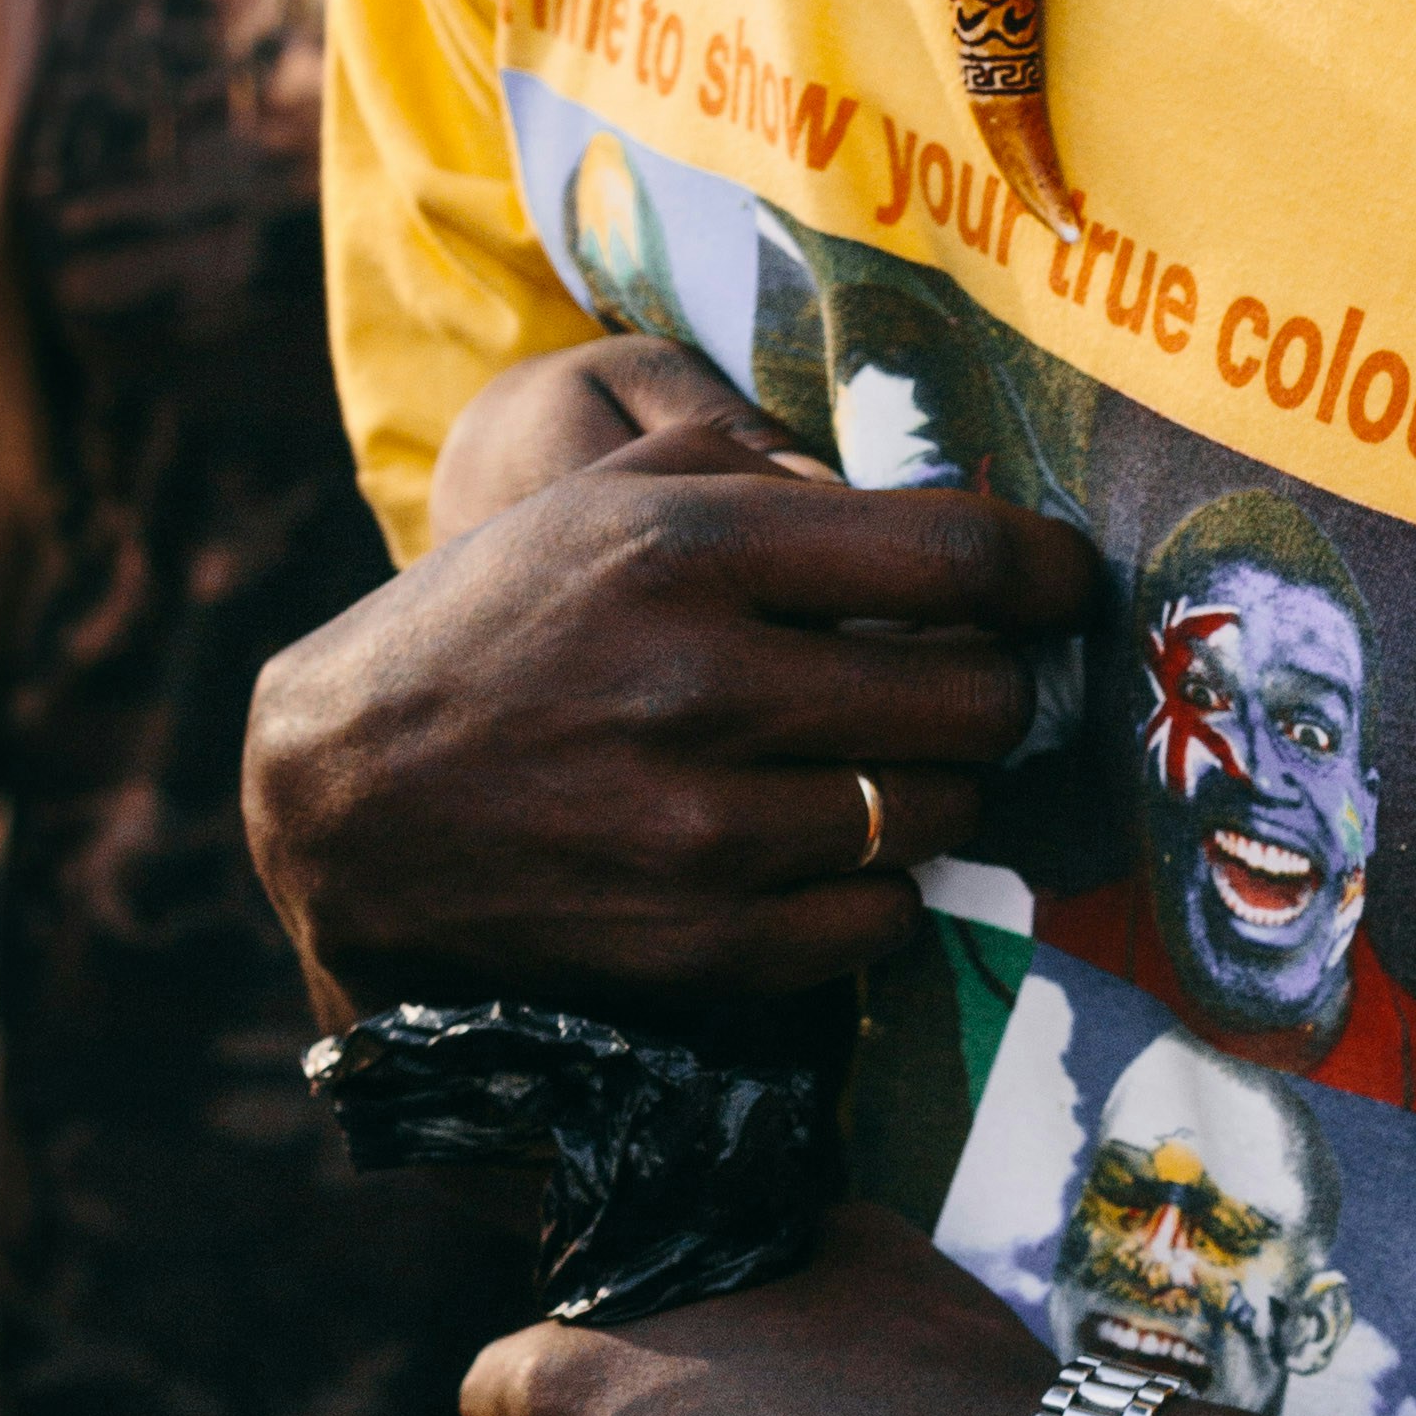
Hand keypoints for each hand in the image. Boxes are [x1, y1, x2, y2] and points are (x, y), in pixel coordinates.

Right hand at [242, 336, 1095, 1012]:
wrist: (346, 797)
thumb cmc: (499, 619)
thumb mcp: (607, 497)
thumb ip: (763, 474)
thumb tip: (928, 499)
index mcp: (689, 548)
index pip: (955, 552)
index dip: (1048, 571)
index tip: (1070, 583)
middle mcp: (703, 682)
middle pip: (974, 693)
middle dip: (996, 686)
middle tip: (971, 682)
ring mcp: (701, 826)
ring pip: (937, 812)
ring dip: (938, 789)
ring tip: (885, 762)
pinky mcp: (696, 942)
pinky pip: (876, 918)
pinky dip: (879, 886)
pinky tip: (830, 847)